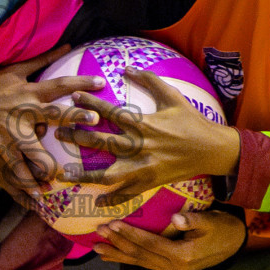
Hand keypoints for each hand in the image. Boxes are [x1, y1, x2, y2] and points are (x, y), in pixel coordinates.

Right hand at [0, 46, 103, 195]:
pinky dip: (27, 181)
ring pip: (33, 148)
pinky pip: (17, 166)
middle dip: (74, 115)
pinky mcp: (3, 147)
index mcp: (29, 91)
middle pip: (52, 113)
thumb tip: (68, 44)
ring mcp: (13, 131)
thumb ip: (43, 59)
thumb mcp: (15, 70)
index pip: (59, 85)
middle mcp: (24, 110)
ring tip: (61, 176)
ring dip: (47, 162)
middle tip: (95, 120)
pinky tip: (40, 195)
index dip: (79, 83)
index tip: (100, 84)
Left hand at [56, 68, 239, 206]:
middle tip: (58, 134)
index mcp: (145, 124)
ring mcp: (144, 167)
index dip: (92, 103)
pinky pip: (128, 193)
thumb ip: (149, 80)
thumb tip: (126, 68)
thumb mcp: (172, 96)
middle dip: (79, 138)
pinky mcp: (150, 182)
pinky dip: (112, 199)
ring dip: (86, 174)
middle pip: (104, 143)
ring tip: (64, 175)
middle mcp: (141, 146)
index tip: (73, 97)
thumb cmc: (191, 120)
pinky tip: (95, 202)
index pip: (112, 112)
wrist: (211, 149)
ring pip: (110, 174)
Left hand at [91, 209, 245, 269]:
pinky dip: (127, 260)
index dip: (130, 234)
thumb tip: (176, 219)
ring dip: (118, 254)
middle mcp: (174, 268)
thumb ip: (194, 220)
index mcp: (183, 256)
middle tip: (99, 232)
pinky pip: (145, 264)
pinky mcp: (169, 269)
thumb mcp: (212, 221)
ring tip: (97, 249)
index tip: (113, 224)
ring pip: (139, 262)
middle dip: (118, 243)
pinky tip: (113, 256)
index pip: (151, 244)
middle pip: (141, 255)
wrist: (234, 244)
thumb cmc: (222, 228)